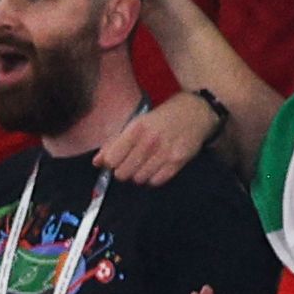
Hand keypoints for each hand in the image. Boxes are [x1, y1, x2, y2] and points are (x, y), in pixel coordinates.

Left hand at [92, 89, 215, 185]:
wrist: (196, 113)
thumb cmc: (163, 118)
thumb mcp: (137, 123)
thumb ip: (115, 142)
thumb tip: (97, 161)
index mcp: (136, 130)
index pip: (112, 159)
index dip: (110, 163)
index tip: (115, 161)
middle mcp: (150, 142)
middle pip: (123, 173)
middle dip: (123, 170)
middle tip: (130, 163)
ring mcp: (165, 153)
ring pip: (139, 179)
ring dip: (138, 174)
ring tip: (144, 164)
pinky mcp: (178, 162)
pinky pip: (156, 181)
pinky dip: (153, 177)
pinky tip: (155, 168)